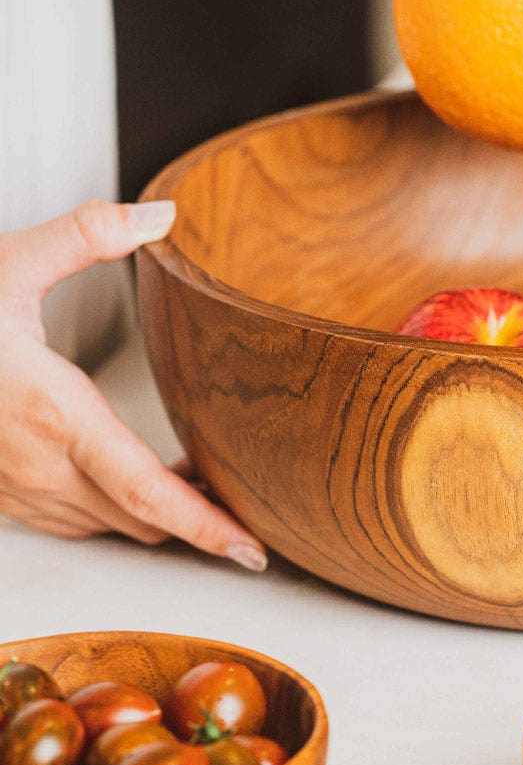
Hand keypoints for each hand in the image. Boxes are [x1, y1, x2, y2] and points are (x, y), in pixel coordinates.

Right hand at [0, 201, 265, 570]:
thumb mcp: (8, 262)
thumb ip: (87, 236)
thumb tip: (160, 215)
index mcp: (53, 413)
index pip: (149, 492)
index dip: (207, 527)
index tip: (253, 549)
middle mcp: (37, 463)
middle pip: (142, 519)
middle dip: (201, 522)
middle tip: (256, 510)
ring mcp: (14, 486)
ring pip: (109, 524)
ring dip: (160, 516)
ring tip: (212, 491)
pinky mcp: (0, 492)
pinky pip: (73, 519)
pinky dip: (117, 510)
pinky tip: (141, 482)